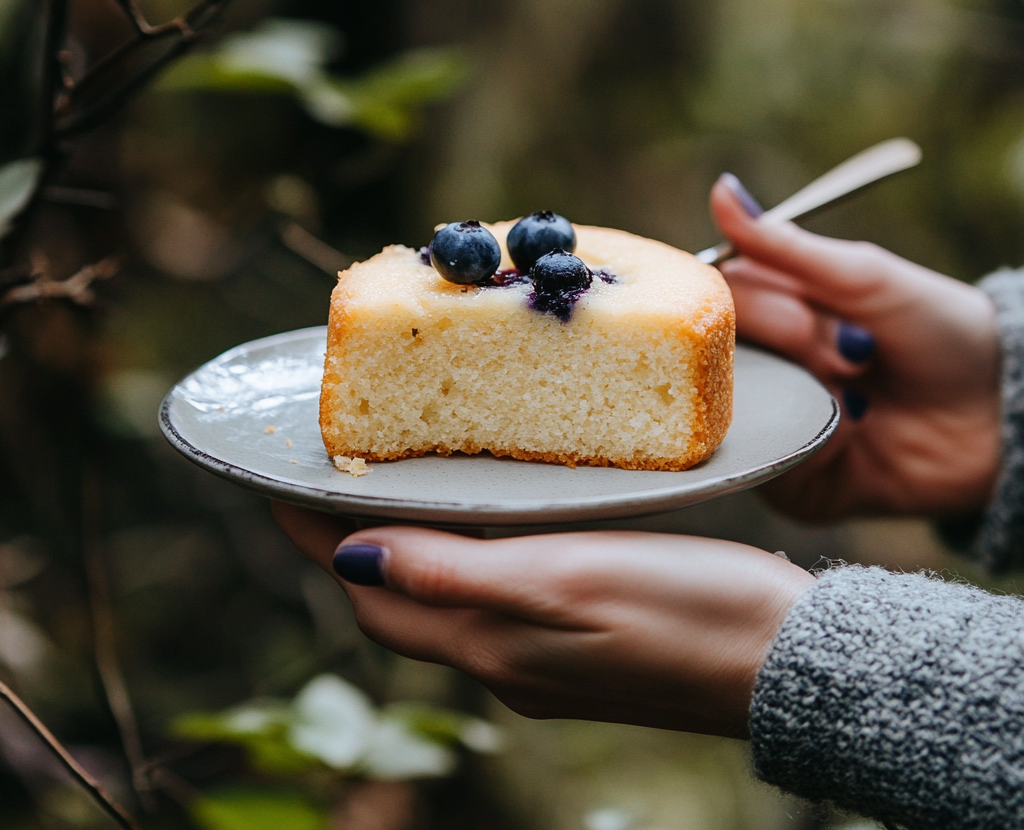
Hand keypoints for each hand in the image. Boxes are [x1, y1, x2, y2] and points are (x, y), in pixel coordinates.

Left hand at [273, 502, 812, 738]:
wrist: (786, 662)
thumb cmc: (686, 610)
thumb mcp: (565, 579)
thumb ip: (456, 576)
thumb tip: (354, 559)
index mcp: (493, 641)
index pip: (373, 591)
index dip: (321, 541)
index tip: (284, 488)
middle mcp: (506, 658)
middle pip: (399, 601)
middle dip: (355, 547)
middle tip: (340, 483)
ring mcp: (542, 661)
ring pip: (444, 602)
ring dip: (410, 553)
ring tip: (403, 494)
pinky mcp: (581, 650)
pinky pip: (492, 604)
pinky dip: (466, 563)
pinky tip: (490, 530)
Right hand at [710, 174, 1001, 520]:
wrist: (1000, 416)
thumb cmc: (940, 332)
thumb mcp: (864, 277)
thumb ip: (785, 245)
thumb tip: (722, 189)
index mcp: (771, 311)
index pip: (719, 298)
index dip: (757, 306)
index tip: (808, 313)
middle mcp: (762, 367)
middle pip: (726, 353)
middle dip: (798, 347)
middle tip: (857, 354)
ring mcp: (772, 424)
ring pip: (743, 409)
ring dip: (809, 395)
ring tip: (864, 397)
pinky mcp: (790, 483)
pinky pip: (767, 466)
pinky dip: (813, 444)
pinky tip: (856, 433)